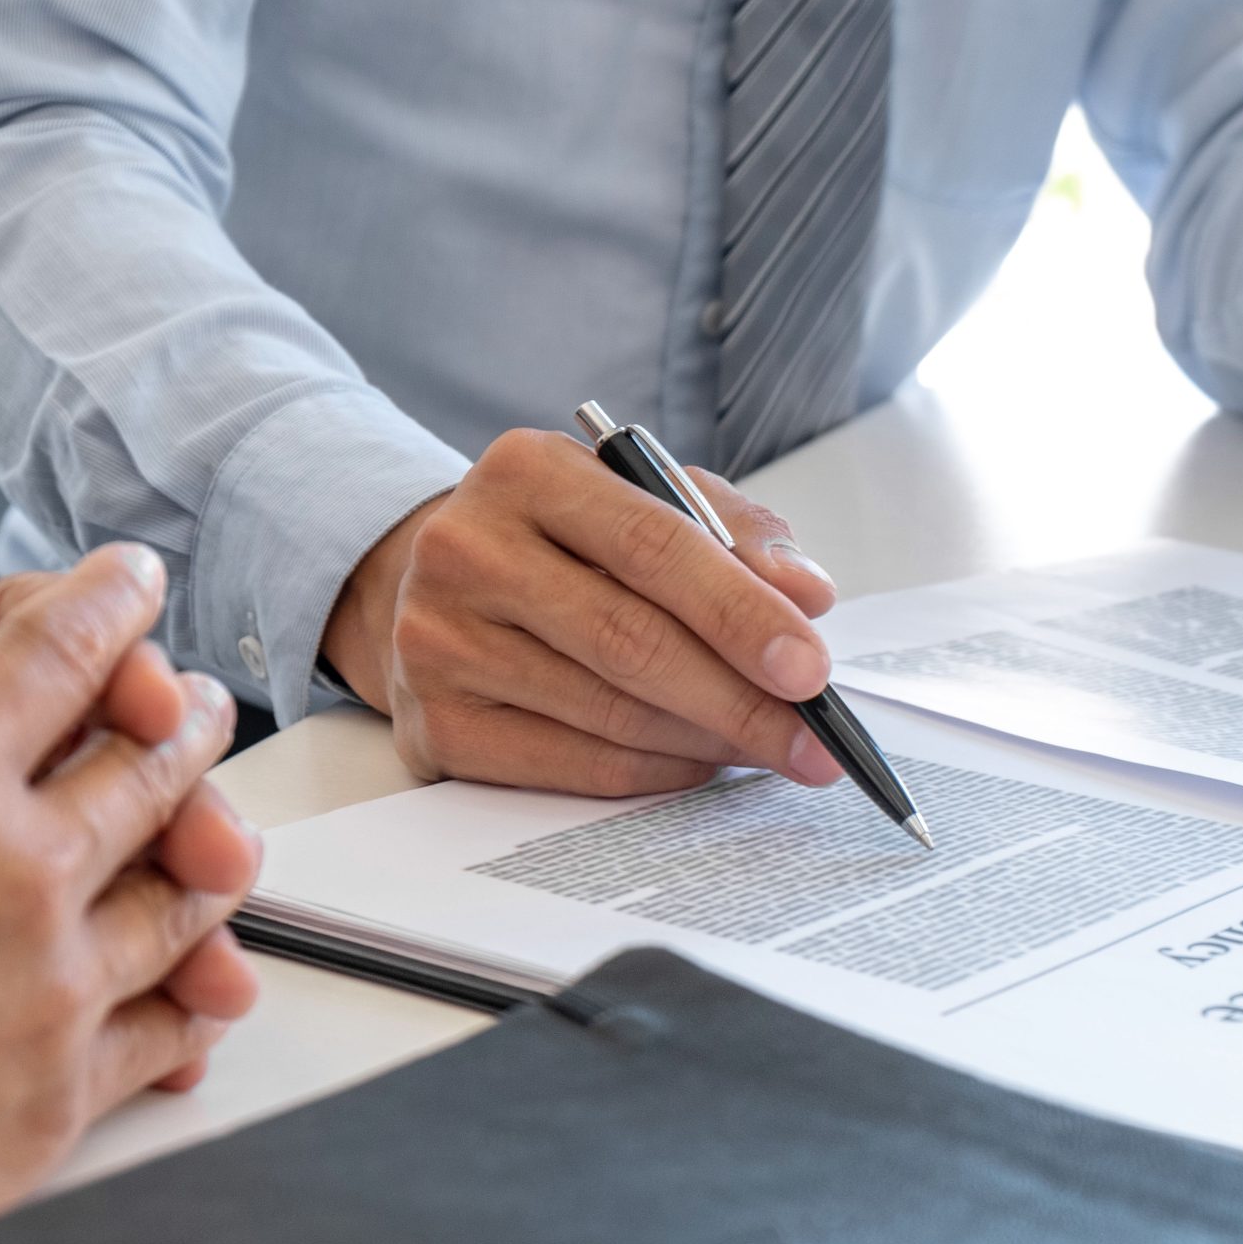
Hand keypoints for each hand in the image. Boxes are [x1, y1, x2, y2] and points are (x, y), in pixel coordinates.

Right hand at [0, 557, 257, 1088]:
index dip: (108, 602)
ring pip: (179, 893)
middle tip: (198, 702)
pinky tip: (206, 979)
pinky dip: (194, 991)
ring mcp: (54, 982)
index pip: (58, 653)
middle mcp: (20, 869)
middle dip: (182, 718)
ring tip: (221, 828)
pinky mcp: (58, 1088)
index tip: (133, 581)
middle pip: (147, 765)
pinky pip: (163, 1024)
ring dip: (208, 843)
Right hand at [321, 429, 847, 796]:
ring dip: (708, 740)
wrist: (429, 584)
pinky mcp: (434, 723)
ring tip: (771, 748)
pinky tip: (699, 763)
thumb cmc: (560, 541)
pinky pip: (571, 765)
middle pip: (631, 640)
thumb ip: (733, 533)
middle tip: (813, 739)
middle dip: (741, 699)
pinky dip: (653, 772)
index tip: (810, 668)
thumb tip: (807, 593)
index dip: (742, 614)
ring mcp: (437, 641)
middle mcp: (466, 550)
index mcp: (527, 471)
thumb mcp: (643, 499)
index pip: (655, 546)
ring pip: (608, 712)